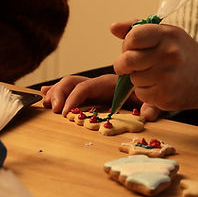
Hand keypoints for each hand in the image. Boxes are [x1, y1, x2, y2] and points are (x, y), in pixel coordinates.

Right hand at [40, 72, 162, 121]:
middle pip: (73, 82)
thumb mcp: (153, 100)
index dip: (73, 97)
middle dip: (59, 94)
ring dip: (55, 93)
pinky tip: (44, 95)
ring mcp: (93, 89)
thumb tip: (147, 115)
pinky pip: (70, 90)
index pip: (86, 86)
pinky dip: (56, 92)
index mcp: (110, 84)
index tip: (65, 111)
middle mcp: (98, 84)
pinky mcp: (90, 95)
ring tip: (45, 104)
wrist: (153, 84)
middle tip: (53, 110)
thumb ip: (151, 107)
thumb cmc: (150, 93)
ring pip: (68, 85)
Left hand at [112, 21, 197, 112]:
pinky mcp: (166, 95)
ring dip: (137, 78)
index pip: (133, 37)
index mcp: (166, 35)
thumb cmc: (181, 52)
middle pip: (127, 60)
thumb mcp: (164, 33)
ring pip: (133, 79)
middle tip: (131, 65)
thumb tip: (113, 28)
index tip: (132, 48)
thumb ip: (137, 29)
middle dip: (124, 64)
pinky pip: (141, 94)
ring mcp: (167, 76)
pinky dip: (145, 92)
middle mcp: (168, 54)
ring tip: (154, 74)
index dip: (127, 44)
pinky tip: (159, 86)